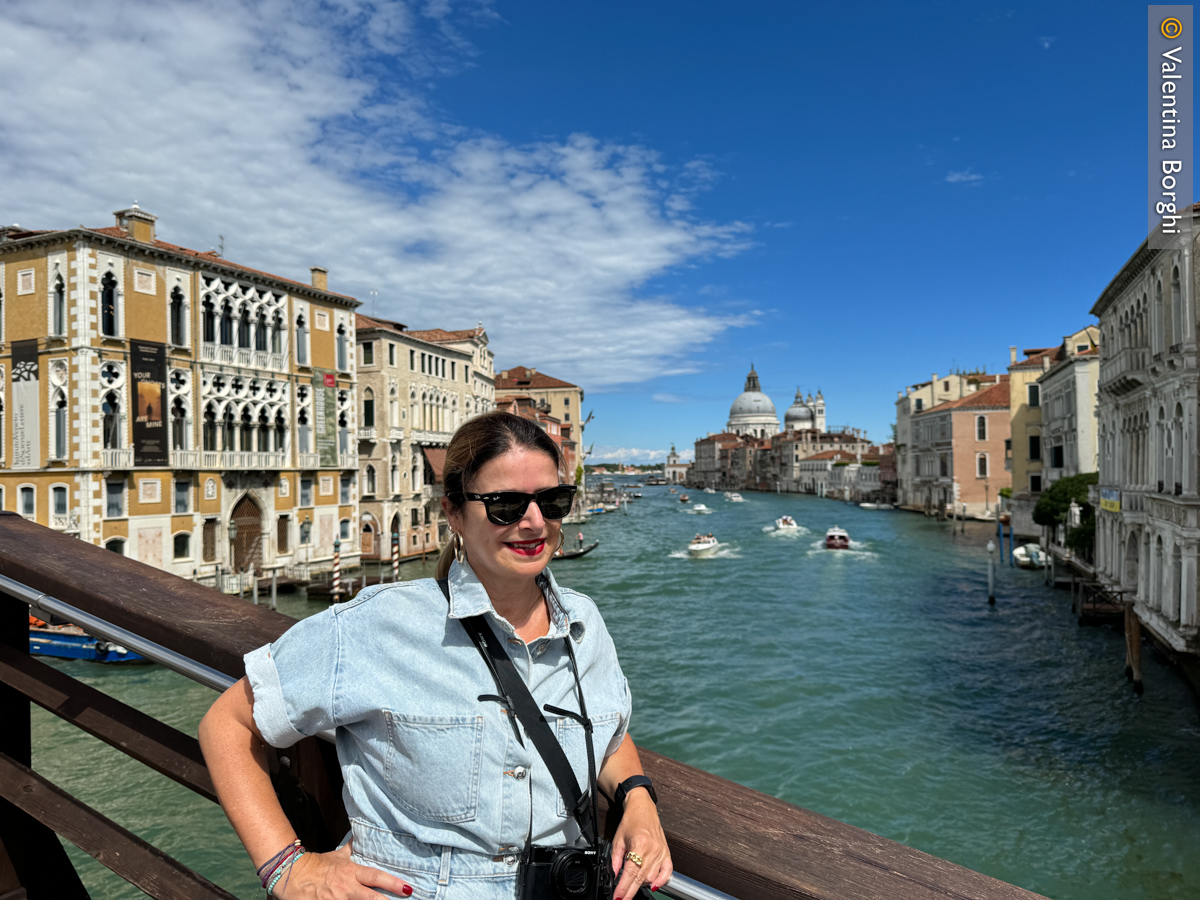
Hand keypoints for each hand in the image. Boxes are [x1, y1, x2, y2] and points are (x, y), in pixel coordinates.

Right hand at [274, 843, 412, 898]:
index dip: (393, 883)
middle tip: (404, 899)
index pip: (375, 877)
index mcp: (350, 873)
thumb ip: (352, 848)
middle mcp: (345, 889)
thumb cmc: (316, 865)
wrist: (290, 873)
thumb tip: (362, 834)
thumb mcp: (337, 856)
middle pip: (370, 898)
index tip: (408, 888)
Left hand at [610, 792, 671, 898]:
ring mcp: (661, 852)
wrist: (643, 808)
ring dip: (641, 885)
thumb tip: (614, 875)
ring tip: (632, 884)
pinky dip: (661, 881)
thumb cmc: (631, 821)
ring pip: (652, 878)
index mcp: (639, 844)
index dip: (623, 888)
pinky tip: (653, 886)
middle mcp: (652, 850)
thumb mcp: (618, 839)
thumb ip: (615, 859)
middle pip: (641, 878)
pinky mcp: (667, 853)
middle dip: (630, 892)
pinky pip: (667, 872)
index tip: (618, 897)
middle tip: (623, 899)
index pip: (630, 873)